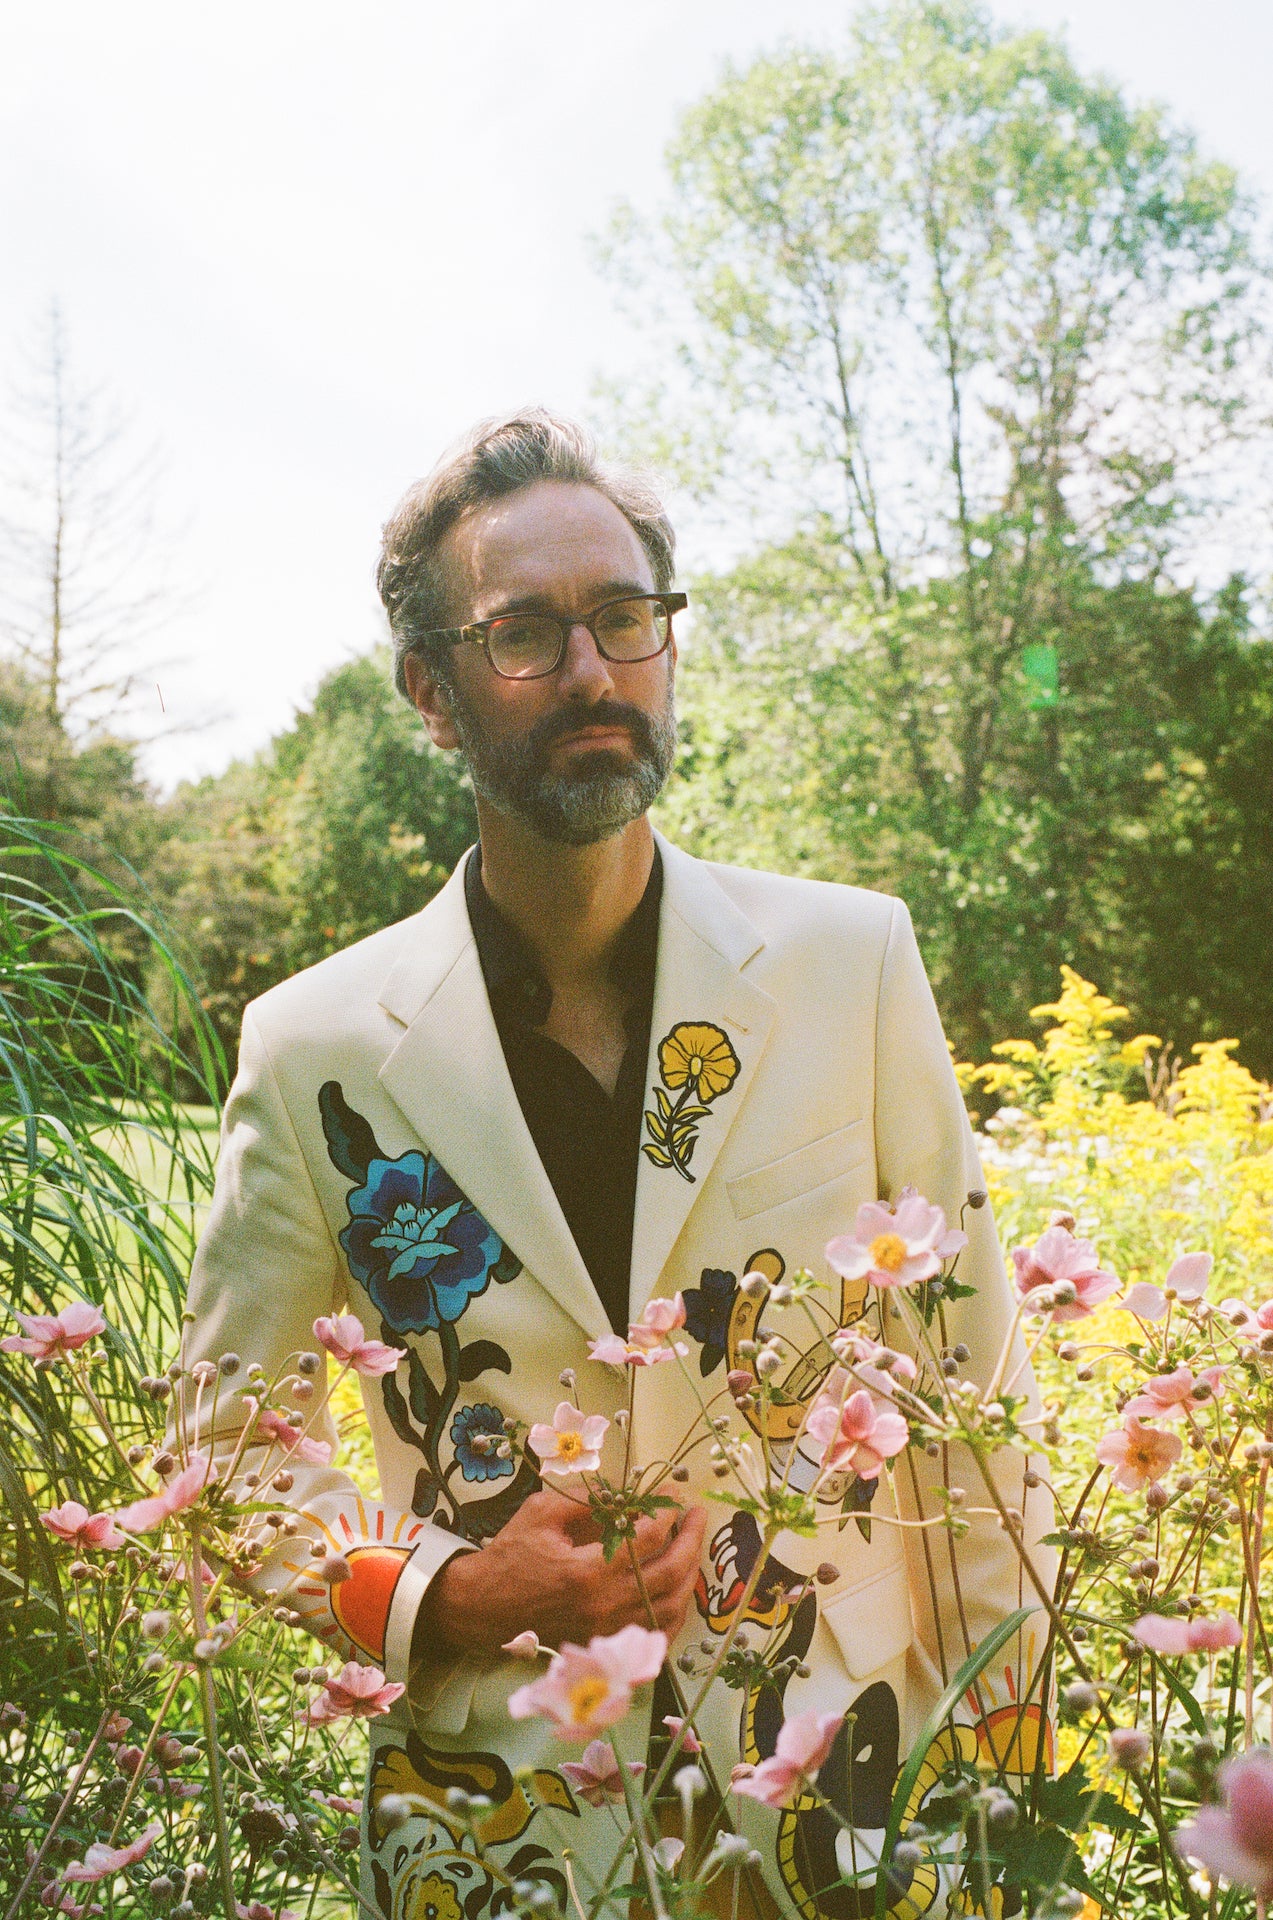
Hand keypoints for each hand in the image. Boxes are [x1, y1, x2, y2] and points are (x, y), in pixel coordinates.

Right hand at [414, 1488, 706, 1660]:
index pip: (646, 1540)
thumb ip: (587, 1498)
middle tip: (697, 1514)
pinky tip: (679, 1587)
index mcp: (586, 1572)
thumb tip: (627, 1489)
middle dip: (691, 1540)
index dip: (667, 1513)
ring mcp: (606, 1631)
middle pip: (669, 1575)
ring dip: (690, 1574)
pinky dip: (676, 1611)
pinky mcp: (605, 1643)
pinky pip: (656, 1635)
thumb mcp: (542, 1512)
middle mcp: (602, 1606)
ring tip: (693, 1545)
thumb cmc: (510, 1555)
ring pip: (670, 1608)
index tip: (673, 1494)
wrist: (484, 1606)